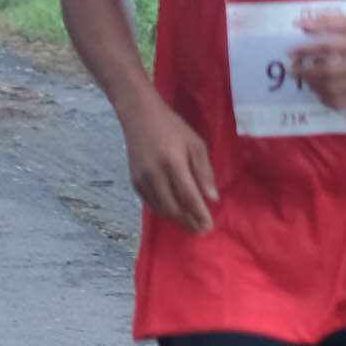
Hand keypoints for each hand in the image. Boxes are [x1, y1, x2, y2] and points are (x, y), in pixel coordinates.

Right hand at [121, 84, 218, 233]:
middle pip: (173, 207)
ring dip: (177, 219)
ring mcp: (142, 179)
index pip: (189, 196)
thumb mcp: (195, 144)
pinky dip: (163, 211)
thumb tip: (212, 198)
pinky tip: (174, 213)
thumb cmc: (172, 128)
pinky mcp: (134, 181)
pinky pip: (150, 203)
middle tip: (201, 230)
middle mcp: (155, 173)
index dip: (199, 214)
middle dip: (188, 222)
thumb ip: (204, 171)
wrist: (139, 116)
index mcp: (173, 162)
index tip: (209, 226)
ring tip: (190, 225)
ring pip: (161, 208)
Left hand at [293, 13, 345, 108]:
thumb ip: (330, 21)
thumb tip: (301, 25)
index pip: (328, 46)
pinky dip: (326, 99)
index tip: (291, 53)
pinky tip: (320, 92)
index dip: (306, 50)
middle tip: (293, 70)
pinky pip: (342, 101)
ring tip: (305, 80)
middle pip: (328, 71)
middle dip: (305, 72)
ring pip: (333, 89)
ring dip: (313, 86)